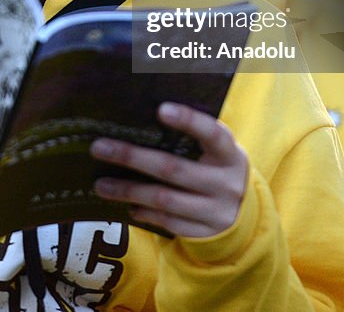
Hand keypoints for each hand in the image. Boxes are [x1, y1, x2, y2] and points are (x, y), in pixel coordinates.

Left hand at [89, 102, 247, 237]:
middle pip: (174, 169)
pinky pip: (168, 222)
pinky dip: (145, 212)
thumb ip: (192, 138)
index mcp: (230, 154)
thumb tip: (141, 118)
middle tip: (99, 148)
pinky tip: (128, 205)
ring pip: (165, 199)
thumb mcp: (216, 152)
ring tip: (100, 185)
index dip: (189, 121)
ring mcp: (215, 211)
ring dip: (129, 191)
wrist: (244, 213)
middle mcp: (226, 183)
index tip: (161, 109)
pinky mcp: (204, 232)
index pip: (213, 134)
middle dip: (133, 157)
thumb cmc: (217, 168)